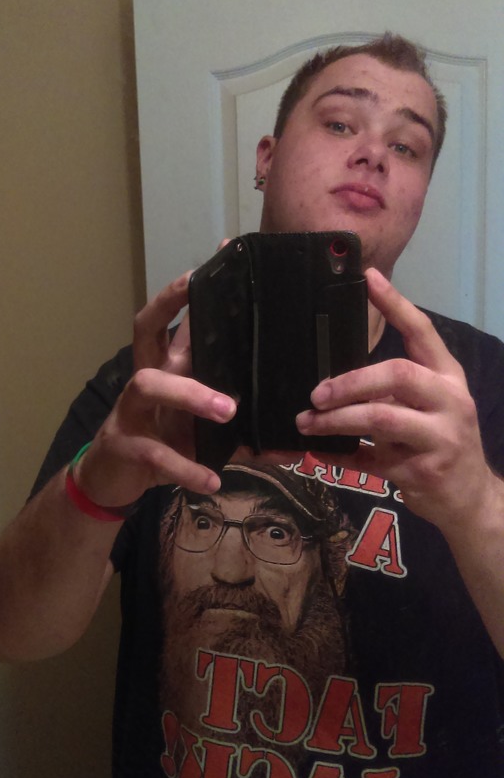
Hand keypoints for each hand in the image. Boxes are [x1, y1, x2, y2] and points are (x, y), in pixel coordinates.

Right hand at [75, 272, 235, 507]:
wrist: (111, 481)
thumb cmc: (160, 442)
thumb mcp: (198, 430)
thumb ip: (242, 431)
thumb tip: (291, 439)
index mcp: (165, 368)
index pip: (173, 318)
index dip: (189, 288)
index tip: (221, 256)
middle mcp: (145, 379)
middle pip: (147, 331)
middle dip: (173, 311)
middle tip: (221, 324)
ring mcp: (130, 411)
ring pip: (149, 384)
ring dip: (190, 394)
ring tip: (228, 412)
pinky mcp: (125, 446)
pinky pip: (156, 454)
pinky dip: (187, 468)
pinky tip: (212, 481)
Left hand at [295, 268, 492, 535]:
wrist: (470, 499)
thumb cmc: (441, 444)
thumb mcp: (430, 408)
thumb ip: (395, 389)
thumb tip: (338, 375)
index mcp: (447, 377)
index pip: (422, 332)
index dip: (396, 303)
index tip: (368, 277)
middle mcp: (450, 400)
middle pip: (397, 374)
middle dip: (349, 381)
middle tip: (316, 393)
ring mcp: (441, 437)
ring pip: (380, 418)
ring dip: (337, 420)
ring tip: (307, 422)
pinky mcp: (425, 471)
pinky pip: (372, 460)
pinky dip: (341, 456)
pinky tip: (320, 452)